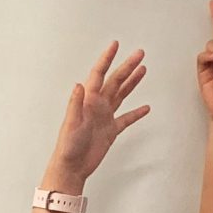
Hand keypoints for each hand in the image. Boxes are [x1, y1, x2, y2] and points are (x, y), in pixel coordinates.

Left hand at [50, 42, 151, 186]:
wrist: (72, 167)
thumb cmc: (68, 147)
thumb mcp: (71, 124)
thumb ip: (75, 104)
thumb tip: (79, 84)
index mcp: (88, 100)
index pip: (99, 74)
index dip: (107, 58)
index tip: (115, 45)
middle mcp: (97, 105)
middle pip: (115, 81)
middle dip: (127, 66)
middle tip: (140, 53)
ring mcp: (105, 117)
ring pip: (121, 94)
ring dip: (132, 82)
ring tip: (143, 69)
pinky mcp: (110, 131)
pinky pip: (126, 119)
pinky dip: (136, 113)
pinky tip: (145, 108)